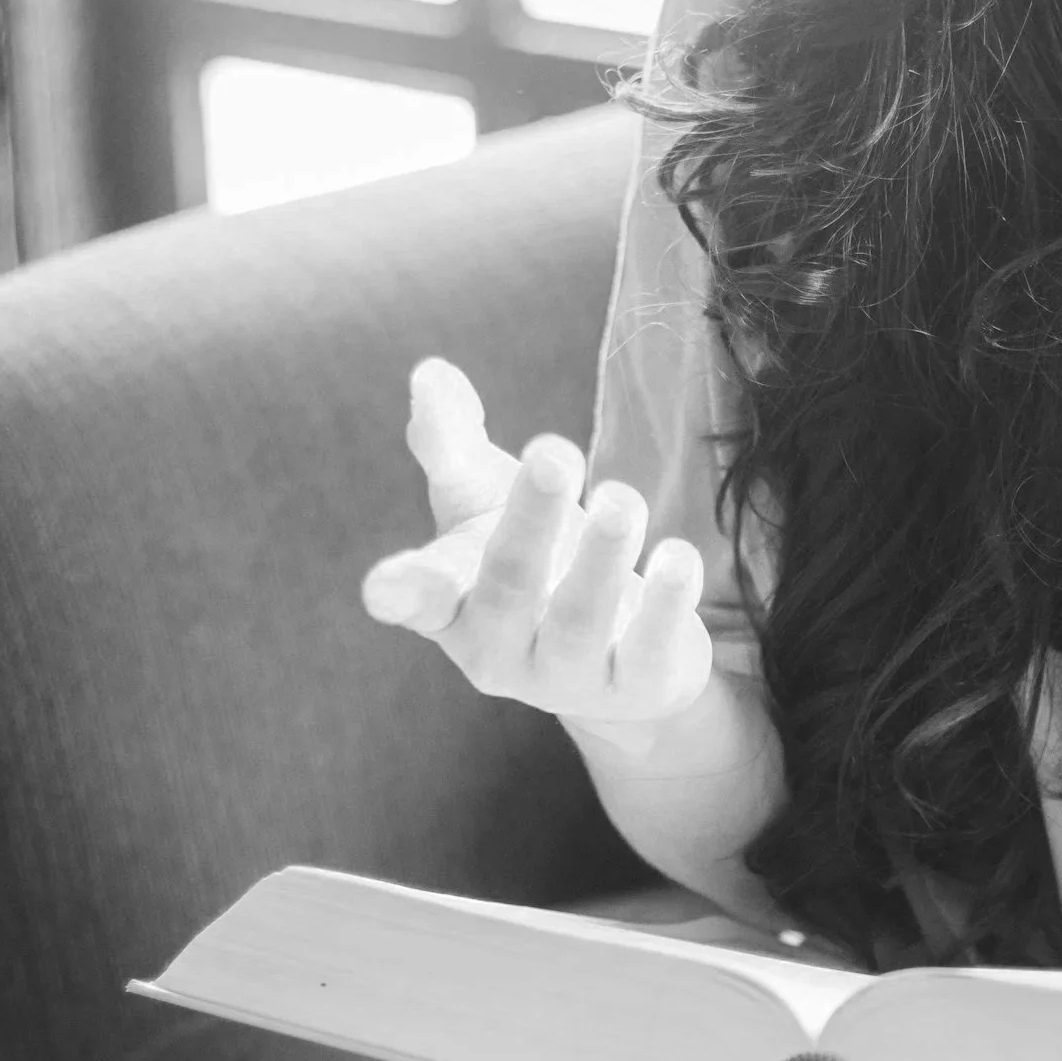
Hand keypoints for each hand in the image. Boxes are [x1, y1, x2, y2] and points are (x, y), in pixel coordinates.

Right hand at [358, 358, 713, 738]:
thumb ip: (450, 441)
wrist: (617, 651)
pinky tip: (676, 554)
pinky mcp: (638, 687)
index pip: (421, 599)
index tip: (385, 585)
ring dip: (601, 556)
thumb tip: (430, 373)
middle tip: (554, 452)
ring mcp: (569, 677)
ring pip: (581, 620)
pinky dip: (665, 603)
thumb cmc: (533, 559)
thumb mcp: (485, 499)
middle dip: (532, 519)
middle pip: (511, 586)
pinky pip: (648, 651)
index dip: (403, 592)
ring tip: (618, 498)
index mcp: (453, 603)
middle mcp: (502, 650)